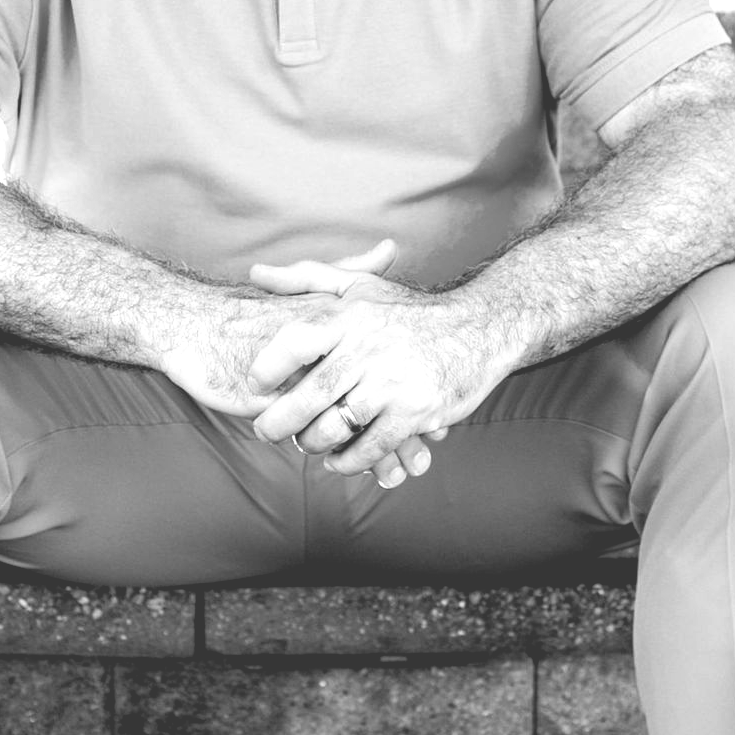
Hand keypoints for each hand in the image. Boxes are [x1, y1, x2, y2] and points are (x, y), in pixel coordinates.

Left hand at [246, 292, 483, 482]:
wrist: (480, 328)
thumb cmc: (410, 309)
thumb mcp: (360, 285)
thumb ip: (307, 278)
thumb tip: (255, 274)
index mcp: (352, 315)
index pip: (297, 341)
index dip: (268, 366)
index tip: (254, 383)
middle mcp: (370, 348)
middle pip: (310, 394)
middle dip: (279, 421)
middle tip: (264, 431)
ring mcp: (394, 382)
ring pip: (336, 427)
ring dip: (312, 443)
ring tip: (305, 443)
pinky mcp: (416, 411)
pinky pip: (370, 447)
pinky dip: (349, 460)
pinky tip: (338, 460)